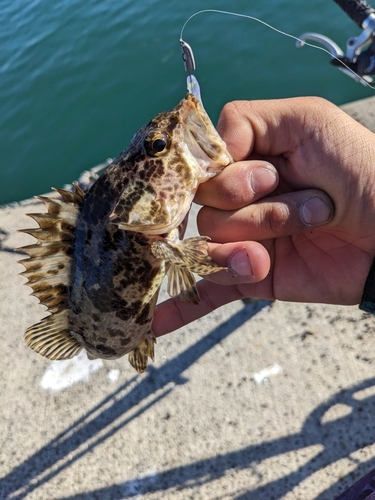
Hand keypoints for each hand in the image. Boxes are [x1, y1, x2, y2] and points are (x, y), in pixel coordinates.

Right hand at [153, 97, 374, 335]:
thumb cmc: (357, 169)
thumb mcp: (307, 121)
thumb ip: (246, 121)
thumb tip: (206, 155)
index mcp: (244, 161)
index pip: (199, 169)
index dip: (226, 177)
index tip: (266, 176)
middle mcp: (237, 200)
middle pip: (205, 209)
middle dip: (253, 209)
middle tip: (299, 205)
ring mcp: (241, 240)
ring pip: (210, 245)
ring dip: (256, 240)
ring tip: (290, 239)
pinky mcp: (251, 277)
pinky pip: (208, 294)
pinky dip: (181, 308)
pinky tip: (155, 323)